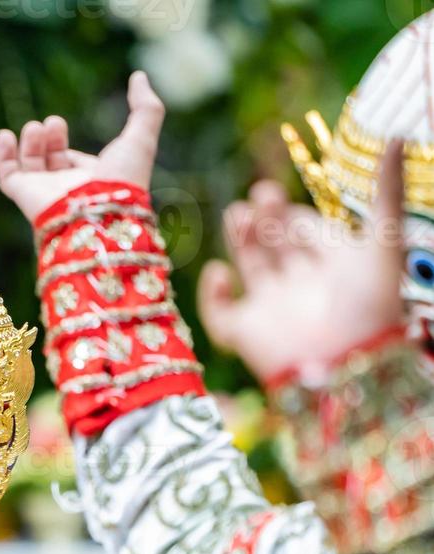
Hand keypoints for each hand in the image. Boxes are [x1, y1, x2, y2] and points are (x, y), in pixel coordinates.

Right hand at [0, 71, 165, 223]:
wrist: (100, 212)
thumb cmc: (123, 180)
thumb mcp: (141, 137)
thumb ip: (145, 108)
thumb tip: (139, 76)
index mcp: (91, 180)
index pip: (70, 160)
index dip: (61, 142)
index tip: (57, 123)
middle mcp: (66, 188)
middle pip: (48, 161)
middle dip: (48, 139)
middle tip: (52, 123)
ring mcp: (44, 192)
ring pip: (30, 166)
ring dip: (31, 143)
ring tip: (38, 127)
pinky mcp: (25, 195)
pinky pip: (8, 176)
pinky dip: (3, 156)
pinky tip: (4, 135)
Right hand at [197, 142, 405, 381]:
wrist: (346, 364)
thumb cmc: (370, 305)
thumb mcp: (382, 240)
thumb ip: (387, 189)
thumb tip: (395, 136)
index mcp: (336, 269)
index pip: (309, 234)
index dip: (293, 215)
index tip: (278, 195)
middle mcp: (303, 288)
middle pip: (278, 246)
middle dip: (265, 220)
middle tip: (258, 195)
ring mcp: (273, 310)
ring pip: (251, 268)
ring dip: (241, 241)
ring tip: (237, 214)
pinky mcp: (246, 334)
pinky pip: (220, 314)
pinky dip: (213, 294)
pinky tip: (220, 272)